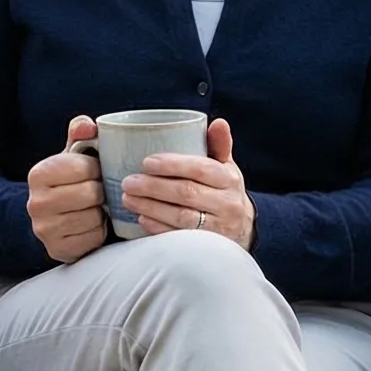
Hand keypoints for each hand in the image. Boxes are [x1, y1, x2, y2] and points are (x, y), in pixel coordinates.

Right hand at [29, 117, 109, 263]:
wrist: (53, 218)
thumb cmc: (69, 182)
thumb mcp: (71, 155)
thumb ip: (80, 132)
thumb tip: (88, 125)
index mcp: (38, 174)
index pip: (84, 167)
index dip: (96, 168)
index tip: (94, 171)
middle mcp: (36, 202)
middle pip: (91, 193)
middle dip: (100, 191)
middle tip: (97, 191)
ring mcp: (44, 229)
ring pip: (93, 217)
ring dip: (100, 212)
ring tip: (94, 208)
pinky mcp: (57, 249)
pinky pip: (93, 239)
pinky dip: (97, 231)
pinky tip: (90, 225)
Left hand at [125, 119, 253, 249]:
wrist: (243, 229)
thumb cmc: (224, 191)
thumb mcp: (226, 167)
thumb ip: (219, 145)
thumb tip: (218, 122)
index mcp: (229, 179)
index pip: (200, 168)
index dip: (172, 165)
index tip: (147, 162)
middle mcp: (227, 204)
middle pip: (186, 193)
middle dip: (154, 187)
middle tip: (128, 182)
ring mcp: (218, 228)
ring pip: (181, 217)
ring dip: (150, 207)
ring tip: (127, 198)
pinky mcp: (206, 247)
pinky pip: (178, 237)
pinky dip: (157, 228)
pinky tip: (140, 218)